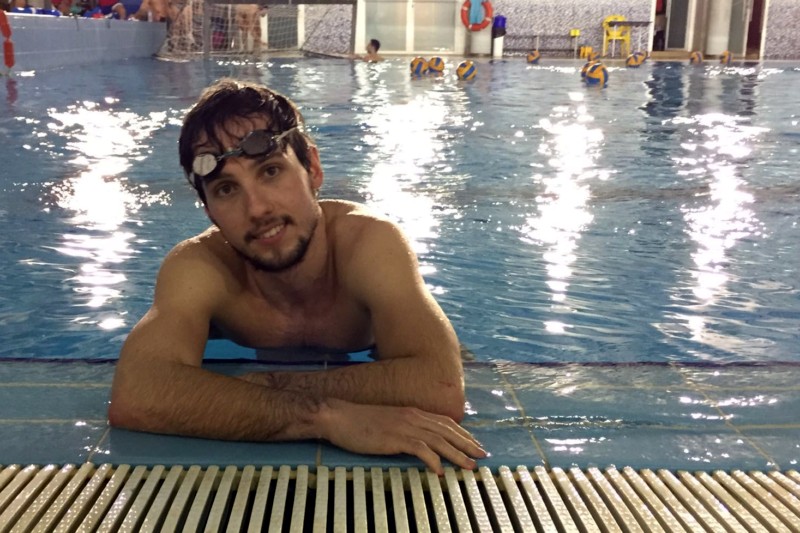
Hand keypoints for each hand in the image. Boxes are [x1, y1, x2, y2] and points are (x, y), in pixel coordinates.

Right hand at [319, 399, 486, 474]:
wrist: (340, 417)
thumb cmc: (361, 422)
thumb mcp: (390, 422)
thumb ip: (407, 428)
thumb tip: (422, 443)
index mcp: (413, 412)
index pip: (445, 422)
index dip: (463, 434)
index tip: (475, 444)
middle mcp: (413, 416)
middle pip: (448, 430)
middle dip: (468, 444)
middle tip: (483, 456)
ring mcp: (405, 426)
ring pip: (439, 440)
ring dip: (457, 454)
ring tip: (469, 467)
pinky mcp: (395, 438)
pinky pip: (420, 449)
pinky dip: (433, 461)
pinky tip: (440, 471)